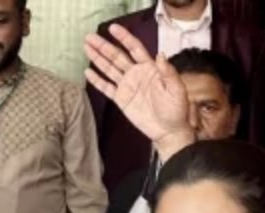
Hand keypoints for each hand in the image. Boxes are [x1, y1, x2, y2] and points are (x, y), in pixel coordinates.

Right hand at [84, 25, 193, 158]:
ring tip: (86, 46)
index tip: (113, 28)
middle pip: (117, 56)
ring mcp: (127, 86)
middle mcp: (136, 74)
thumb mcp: (177, 90)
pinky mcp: (121, 99)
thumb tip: (161, 55)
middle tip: (90, 37)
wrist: (168, 131)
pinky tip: (88, 72)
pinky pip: (106, 88)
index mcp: (150, 68)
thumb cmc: (176, 110)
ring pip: (109, 69)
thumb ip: (168, 72)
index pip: (135, 48)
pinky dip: (97, 80)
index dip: (124, 38)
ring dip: (98, 58)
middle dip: (104, 46)